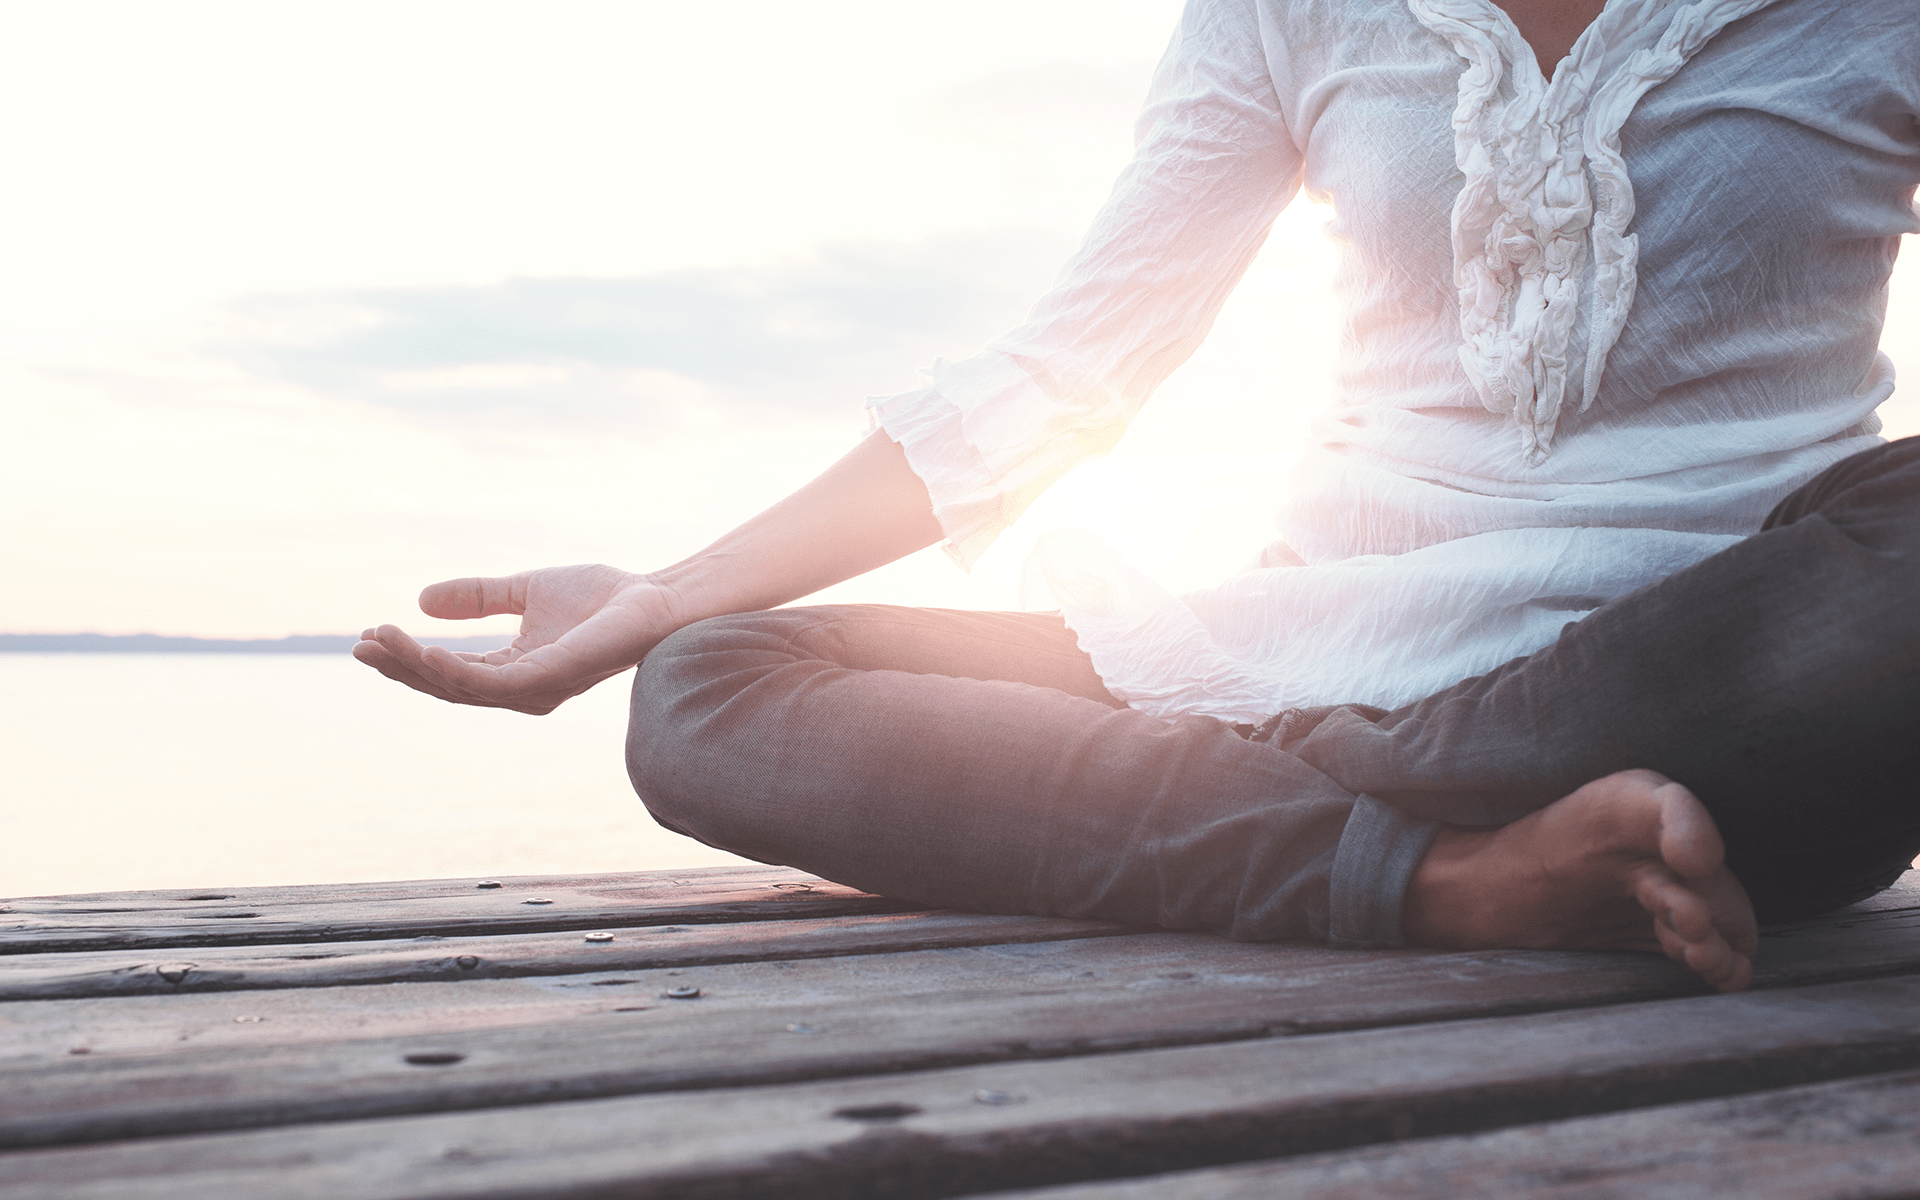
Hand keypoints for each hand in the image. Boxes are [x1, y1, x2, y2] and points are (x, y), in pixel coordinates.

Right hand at [353, 564, 685, 713]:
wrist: (651, 597)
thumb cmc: (601, 597)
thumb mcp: (524, 590)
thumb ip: (477, 598)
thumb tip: (420, 600)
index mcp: (515, 671)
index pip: (450, 671)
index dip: (408, 656)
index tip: (370, 633)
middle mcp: (522, 689)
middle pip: (447, 686)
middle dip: (401, 667)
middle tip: (360, 644)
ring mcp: (535, 689)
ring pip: (459, 686)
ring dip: (416, 664)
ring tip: (380, 637)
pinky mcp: (549, 679)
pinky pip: (490, 684)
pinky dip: (454, 669)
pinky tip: (427, 651)